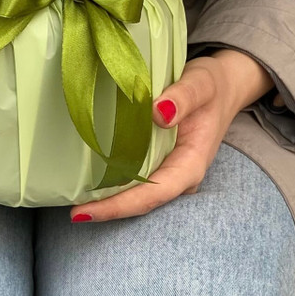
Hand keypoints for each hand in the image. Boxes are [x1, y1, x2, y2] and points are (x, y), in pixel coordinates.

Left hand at [71, 49, 273, 222]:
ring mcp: (169, 169)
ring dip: (108, 197)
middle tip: (71, 212)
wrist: (223, 85)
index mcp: (191, 163)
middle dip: (108, 208)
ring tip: (73, 199)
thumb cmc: (212, 85)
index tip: (86, 212)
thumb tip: (158, 113)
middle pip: (141, 201)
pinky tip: (88, 178)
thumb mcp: (201, 84)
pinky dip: (113, 179)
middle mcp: (179, 174)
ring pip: (136, 191)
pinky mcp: (159, 159)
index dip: (120, 205)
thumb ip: (183, 97)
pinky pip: (135, 175)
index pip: (154, 193)